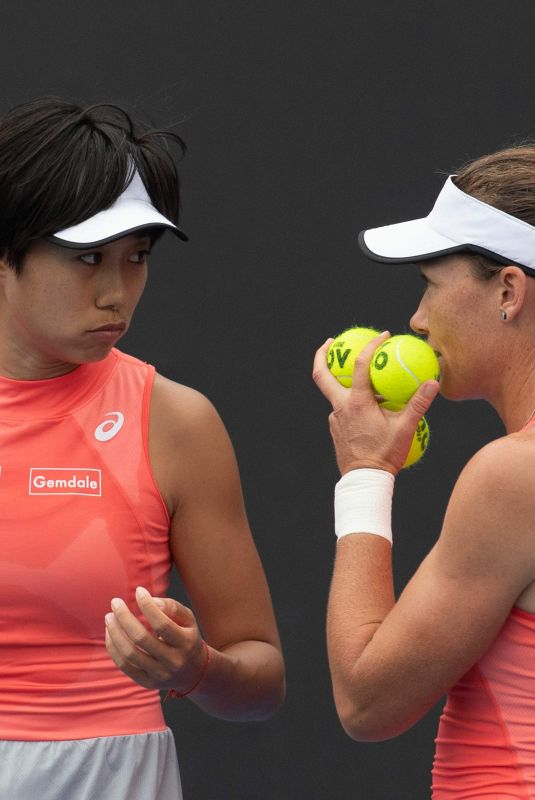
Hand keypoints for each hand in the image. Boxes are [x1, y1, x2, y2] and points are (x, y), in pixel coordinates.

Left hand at [105, 586, 207, 691]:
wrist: (193, 672)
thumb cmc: (186, 637)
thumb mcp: (188, 619)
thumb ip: (172, 607)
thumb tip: (150, 600)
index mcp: (186, 643)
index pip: (162, 624)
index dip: (148, 606)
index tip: (138, 591)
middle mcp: (173, 661)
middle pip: (141, 639)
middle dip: (124, 617)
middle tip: (115, 602)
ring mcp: (159, 675)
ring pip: (130, 654)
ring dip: (115, 632)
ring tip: (109, 617)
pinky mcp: (146, 683)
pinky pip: (124, 665)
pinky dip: (113, 647)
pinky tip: (110, 633)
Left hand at [312, 332, 439, 474]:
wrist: (365, 480)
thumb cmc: (385, 455)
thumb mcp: (405, 428)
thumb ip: (418, 404)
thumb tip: (433, 383)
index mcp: (357, 402)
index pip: (360, 365)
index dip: (371, 347)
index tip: (382, 337)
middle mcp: (341, 407)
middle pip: (322, 375)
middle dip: (322, 355)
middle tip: (331, 341)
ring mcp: (335, 419)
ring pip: (334, 393)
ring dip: (342, 381)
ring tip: (359, 374)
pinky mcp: (336, 429)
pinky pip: (341, 409)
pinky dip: (350, 400)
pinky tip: (366, 404)